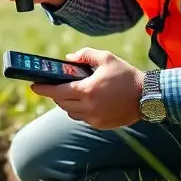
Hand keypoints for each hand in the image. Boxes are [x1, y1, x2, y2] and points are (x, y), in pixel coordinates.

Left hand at [30, 48, 147, 129]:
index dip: (43, 89)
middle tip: (52, 85)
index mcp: (87, 90)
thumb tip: (69, 59)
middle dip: (55, 94)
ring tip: (70, 92)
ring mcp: (94, 118)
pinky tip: (86, 100)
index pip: (57, 91)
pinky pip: (83, 117)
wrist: (147, 96)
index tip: (33, 85)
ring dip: (67, 103)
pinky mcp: (100, 124)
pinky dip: (80, 110)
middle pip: (61, 103)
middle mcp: (88, 107)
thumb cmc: (126, 75)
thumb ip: (84, 56)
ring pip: (71, 112)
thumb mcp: (106, 58)